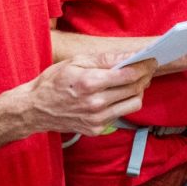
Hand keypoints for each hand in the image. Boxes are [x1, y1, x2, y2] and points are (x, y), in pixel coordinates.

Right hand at [25, 54, 154, 134]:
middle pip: (135, 89)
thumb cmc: (53, 81)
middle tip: (146, 68)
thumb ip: (105, 59)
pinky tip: (115, 95)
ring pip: (133, 104)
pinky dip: (122, 103)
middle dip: (145, 76)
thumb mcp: (76, 62)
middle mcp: (95, 103)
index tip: (152, 59)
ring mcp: (97, 119)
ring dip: (137, 91)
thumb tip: (129, 56)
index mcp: (90, 83)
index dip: (145, 66)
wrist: (34, 109)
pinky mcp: (96, 129)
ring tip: (132, 81)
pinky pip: (120, 114)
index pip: (129, 75)